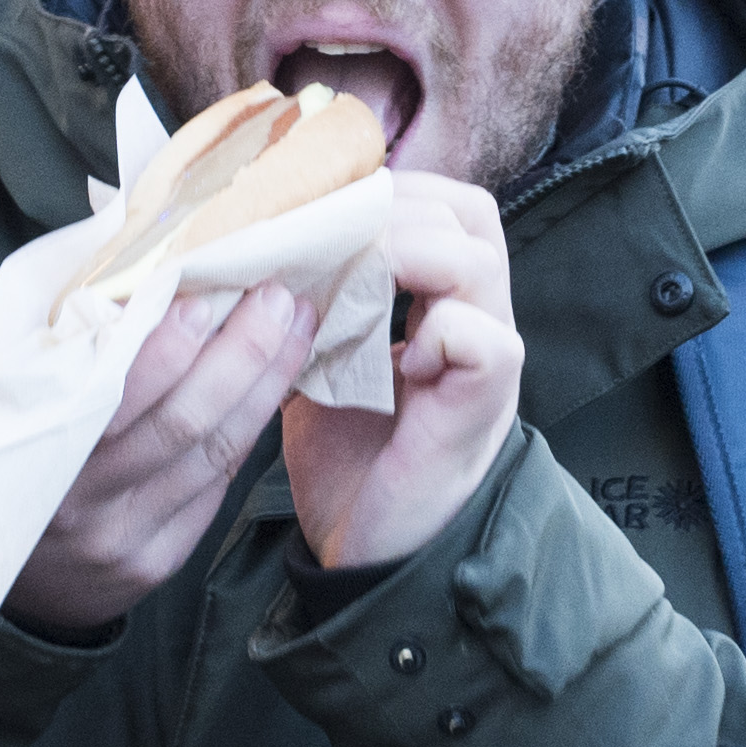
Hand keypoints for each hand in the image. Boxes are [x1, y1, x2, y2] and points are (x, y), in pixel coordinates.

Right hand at [0, 282, 310, 637]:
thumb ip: (48, 338)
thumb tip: (123, 260)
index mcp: (36, 455)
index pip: (117, 399)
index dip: (166, 350)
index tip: (204, 296)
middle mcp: (84, 504)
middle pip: (183, 425)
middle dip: (241, 355)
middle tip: (275, 296)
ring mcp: (125, 540)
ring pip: (213, 455)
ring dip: (263, 385)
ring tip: (294, 325)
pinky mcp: (156, 562)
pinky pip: (213, 491)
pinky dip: (247, 431)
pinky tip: (272, 383)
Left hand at [281, 177, 522, 574]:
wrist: (369, 555)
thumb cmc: (349, 464)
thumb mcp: (319, 364)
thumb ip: (312, 306)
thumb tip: (259, 248)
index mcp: (441, 302)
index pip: (442, 204)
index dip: (387, 191)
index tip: (320, 212)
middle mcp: (476, 319)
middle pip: (468, 214)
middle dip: (390, 211)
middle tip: (328, 243)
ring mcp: (486, 362)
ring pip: (477, 259)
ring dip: (402, 256)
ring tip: (350, 286)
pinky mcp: (481, 407)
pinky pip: (484, 340)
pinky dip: (436, 333)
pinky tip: (395, 362)